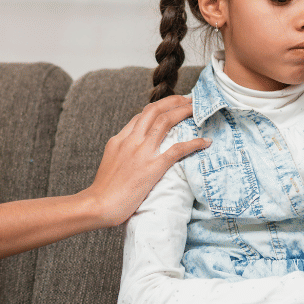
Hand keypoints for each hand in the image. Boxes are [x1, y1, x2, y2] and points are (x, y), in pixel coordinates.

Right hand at [84, 95, 208, 226]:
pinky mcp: (152, 167)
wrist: (98, 204)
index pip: (140, 116)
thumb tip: (133, 152)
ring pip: (165, 122)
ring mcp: (142, 153)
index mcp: (119, 139)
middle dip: (173, 101)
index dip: (158, 108)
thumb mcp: (109, 162)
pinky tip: (204, 142)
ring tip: (197, 109)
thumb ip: (122, 152)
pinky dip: (193, 144)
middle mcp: (131, 141)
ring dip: (183, 112)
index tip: (171, 107)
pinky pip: (176, 150)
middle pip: (154, 110)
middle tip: (188, 99)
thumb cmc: (103, 190)